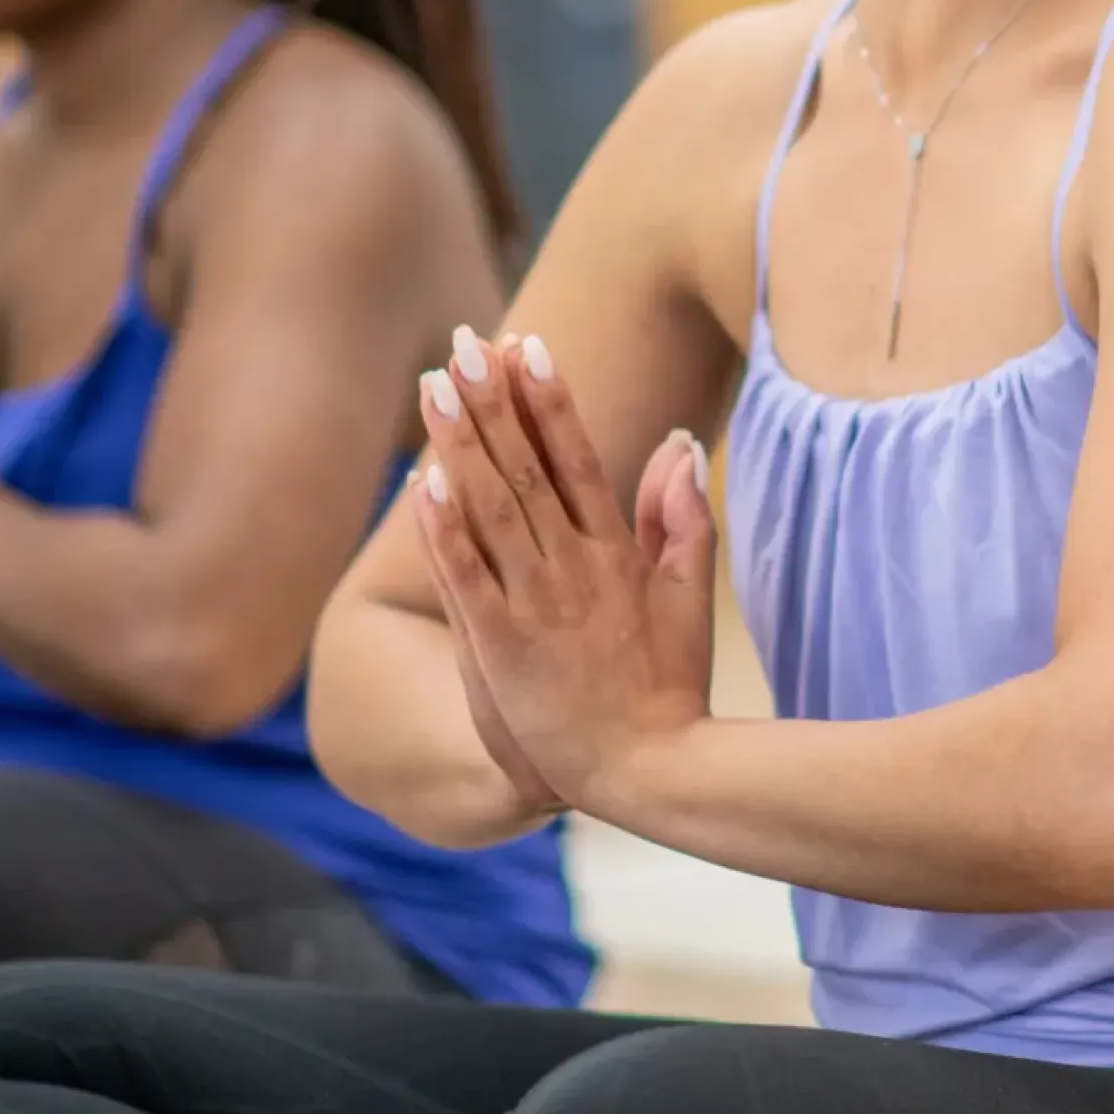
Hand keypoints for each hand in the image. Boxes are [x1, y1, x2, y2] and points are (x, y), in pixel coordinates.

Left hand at [414, 326, 715, 812]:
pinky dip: (446, 532)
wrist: (650, 772)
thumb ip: (683, 518)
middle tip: (467, 341)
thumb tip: (678, 442)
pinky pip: (468, 580)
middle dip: (495, 402)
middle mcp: (573, 569)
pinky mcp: (502, 648)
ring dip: (460, 445)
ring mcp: (535, 607)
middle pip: (527, 469)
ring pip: (492, 510)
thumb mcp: (690, 596)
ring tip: (434, 386)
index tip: (530, 345)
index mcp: (618, 554)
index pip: (578, 459)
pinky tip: (423, 486)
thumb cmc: (671, 687)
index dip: (551, 401)